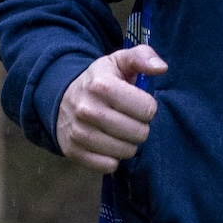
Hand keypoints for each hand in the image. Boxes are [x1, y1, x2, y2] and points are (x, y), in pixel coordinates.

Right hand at [56, 44, 166, 170]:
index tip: (136, 103)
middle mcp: (87, 110)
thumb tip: (161, 68)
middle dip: (139, 126)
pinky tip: (107, 143)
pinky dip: (113, 157)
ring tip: (118, 130)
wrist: (60, 99)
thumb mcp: (118, 62)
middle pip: (139, 133)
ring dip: (128, 143)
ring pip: (127, 151)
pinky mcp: (74, 152)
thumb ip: (142, 57)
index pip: (147, 109)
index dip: (147, 107)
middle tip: (128, 119)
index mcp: (101, 86)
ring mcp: (79, 133)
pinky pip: (109, 165)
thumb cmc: (99, 81)